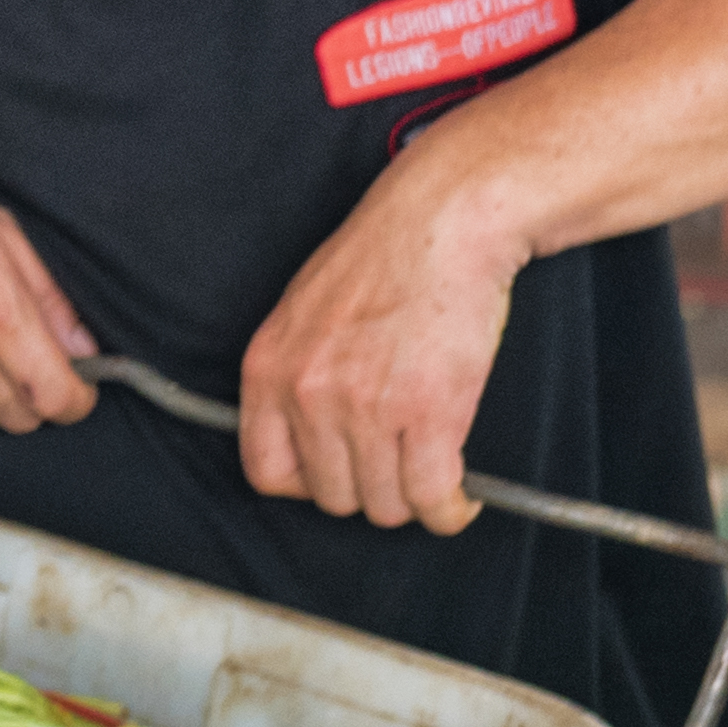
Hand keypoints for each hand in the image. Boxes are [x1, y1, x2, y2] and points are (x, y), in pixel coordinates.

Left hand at [236, 164, 528, 530]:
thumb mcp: (305, 309)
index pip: (266, 471)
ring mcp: (367, 408)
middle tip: (399, 463)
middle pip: (334, 497)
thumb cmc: (385, 254)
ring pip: (386, 505)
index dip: (308, 485)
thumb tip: (308, 434)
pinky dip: (451, 507)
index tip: (341, 473)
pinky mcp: (430, 413)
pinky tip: (461, 492)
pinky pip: (434, 499)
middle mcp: (310, 394)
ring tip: (432, 469)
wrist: (445, 219)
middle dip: (370, 488)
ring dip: (413, 497)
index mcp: (270, 368)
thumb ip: (298, 372)